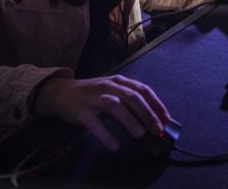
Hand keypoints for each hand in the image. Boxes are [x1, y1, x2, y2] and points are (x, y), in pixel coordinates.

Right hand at [32, 75, 169, 150]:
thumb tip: (151, 118)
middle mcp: (108, 86)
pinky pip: (94, 124)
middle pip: (132, 97)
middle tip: (158, 130)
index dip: (156, 104)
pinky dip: (106, 135)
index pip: (143, 90)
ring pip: (115, 106)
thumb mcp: (111, 90)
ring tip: (140, 134)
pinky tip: (114, 145)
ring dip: (130, 120)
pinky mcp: (80, 111)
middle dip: (148, 114)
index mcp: (118, 81)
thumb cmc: (90, 93)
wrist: (60, 92)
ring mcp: (93, 97)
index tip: (166, 119)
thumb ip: (128, 99)